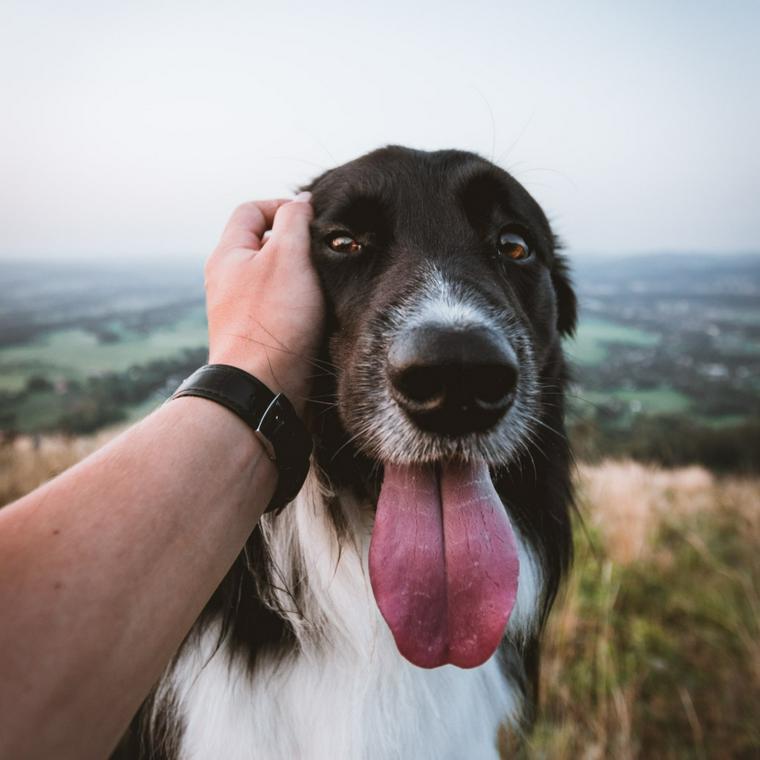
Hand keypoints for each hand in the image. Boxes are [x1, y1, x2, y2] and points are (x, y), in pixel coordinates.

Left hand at [205, 193, 324, 413]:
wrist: (262, 387)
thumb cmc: (275, 319)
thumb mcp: (288, 256)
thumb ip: (295, 221)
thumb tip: (302, 201)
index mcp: (228, 255)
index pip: (251, 211)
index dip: (283, 206)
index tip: (313, 221)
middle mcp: (228, 281)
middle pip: (263, 244)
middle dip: (295, 244)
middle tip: (323, 254)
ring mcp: (240, 310)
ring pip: (274, 278)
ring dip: (300, 277)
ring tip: (325, 285)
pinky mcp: (256, 336)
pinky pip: (278, 308)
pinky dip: (298, 304)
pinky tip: (318, 314)